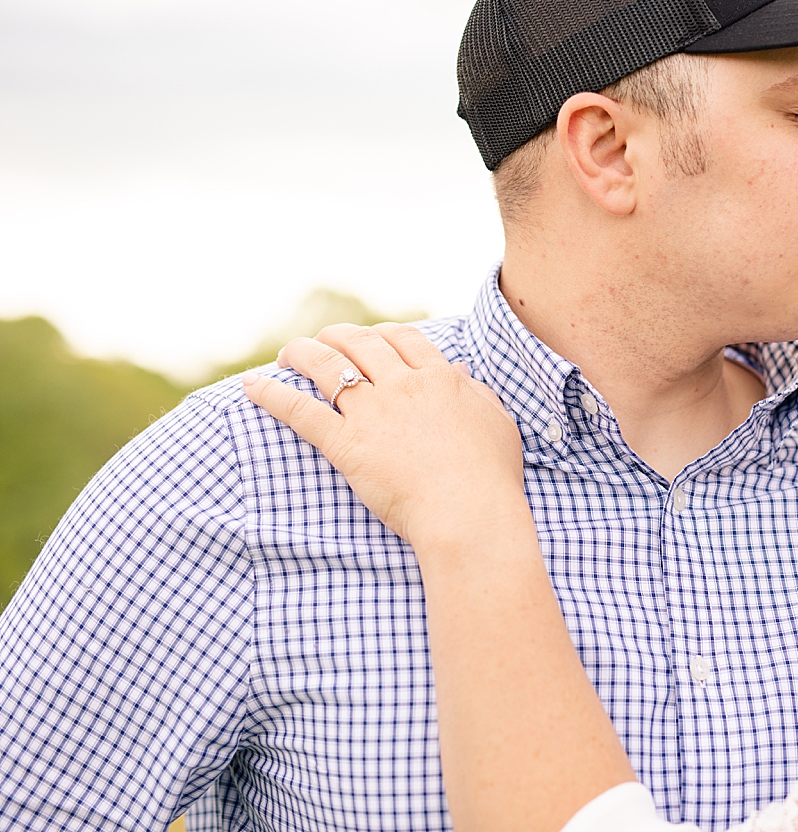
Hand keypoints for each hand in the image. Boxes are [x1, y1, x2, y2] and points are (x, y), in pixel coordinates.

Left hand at [243, 322, 525, 550]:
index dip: (382, 333)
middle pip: (361, 344)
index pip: (403, 339)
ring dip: (301, 354)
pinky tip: (252, 386)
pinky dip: (273, 395)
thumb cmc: (491, 476)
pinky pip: (302, 411)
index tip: (369, 337)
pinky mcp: (347, 444)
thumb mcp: (496, 422)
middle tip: (322, 339)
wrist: (468, 513)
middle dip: (337, 336)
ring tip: (285, 353)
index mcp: (439, 377)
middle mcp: (402, 384)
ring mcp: (372, 412)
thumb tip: (459, 371)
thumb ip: (475, 392)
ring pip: (327, 367)